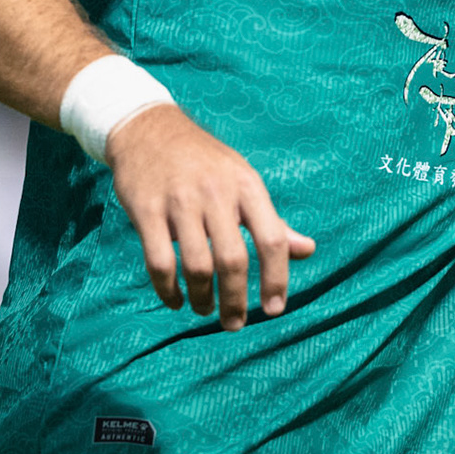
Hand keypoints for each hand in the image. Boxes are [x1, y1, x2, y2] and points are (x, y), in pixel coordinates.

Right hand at [104, 103, 316, 329]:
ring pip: (196, 265)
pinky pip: (159, 261)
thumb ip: (272, 220)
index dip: (277, 278)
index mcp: (247, 186)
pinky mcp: (146, 209)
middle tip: (235, 324)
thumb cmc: (205, 163)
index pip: (272, 238)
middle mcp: (216, 193)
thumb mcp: (244, 181)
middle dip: (236, 300)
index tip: (275, 309)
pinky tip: (175, 300)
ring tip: (204, 310)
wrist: (149, 130)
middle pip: (233, 259)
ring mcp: (180, 201)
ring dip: (202, 298)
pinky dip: (168, 290)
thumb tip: (308, 250)